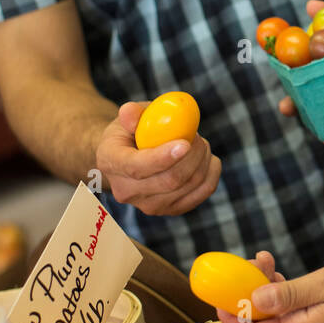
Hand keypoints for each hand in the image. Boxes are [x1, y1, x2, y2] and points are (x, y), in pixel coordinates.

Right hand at [95, 101, 221, 215]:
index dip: (163, 157)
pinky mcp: (170, 209)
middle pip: (169, 180)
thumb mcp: (130, 117)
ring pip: (188, 185)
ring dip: (202, 160)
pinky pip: (201, 193)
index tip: (185, 144)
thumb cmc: (132, 131)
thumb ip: (131, 113)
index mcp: (112, 162)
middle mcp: (126, 191)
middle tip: (197, 136)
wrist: (130, 157)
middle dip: (192, 155)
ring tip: (199, 144)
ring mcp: (148, 205)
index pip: (137, 168)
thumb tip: (130, 113)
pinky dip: (211, 173)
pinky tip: (206, 158)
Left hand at [216, 252, 323, 322]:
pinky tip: (284, 274)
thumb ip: (290, 294)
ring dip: (267, 291)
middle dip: (249, 296)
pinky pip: (296, 315)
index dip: (231, 319)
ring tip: (266, 260)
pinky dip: (285, 295)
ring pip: (280, 318)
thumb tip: (255, 302)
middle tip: (250, 263)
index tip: (219, 296)